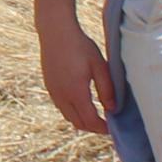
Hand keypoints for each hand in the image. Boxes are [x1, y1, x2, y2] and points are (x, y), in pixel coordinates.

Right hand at [36, 12, 112, 137]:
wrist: (55, 32)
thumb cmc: (80, 46)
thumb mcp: (99, 66)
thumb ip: (107, 89)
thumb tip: (112, 109)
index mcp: (76, 93)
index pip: (90, 121)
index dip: (102, 128)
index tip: (112, 129)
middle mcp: (62, 97)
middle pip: (78, 123)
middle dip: (93, 127)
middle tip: (105, 125)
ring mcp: (53, 92)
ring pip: (68, 117)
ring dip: (82, 120)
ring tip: (95, 115)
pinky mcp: (49, 86)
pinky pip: (61, 107)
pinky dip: (72, 111)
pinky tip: (81, 103)